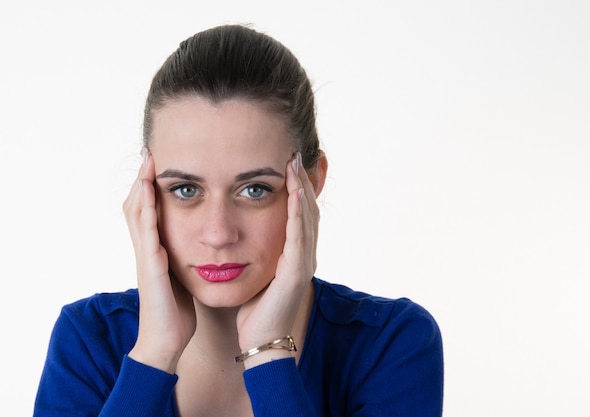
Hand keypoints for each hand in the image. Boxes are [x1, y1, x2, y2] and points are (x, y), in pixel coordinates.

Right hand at [123, 149, 195, 372]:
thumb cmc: (177, 310)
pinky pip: (146, 233)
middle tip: (150, 153)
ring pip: (136, 213)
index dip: (151, 186)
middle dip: (142, 178)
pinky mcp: (149, 267)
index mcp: (156, 250)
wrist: (167, 340)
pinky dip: (146, 210)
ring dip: (140, 186)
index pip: (150, 210)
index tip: (161, 162)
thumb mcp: (182, 276)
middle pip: (136, 205)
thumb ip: (184, 257)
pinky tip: (149, 193)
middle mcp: (147, 249)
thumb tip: (199, 243)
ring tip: (148, 162)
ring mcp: (145, 257)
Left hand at [236, 152, 318, 364]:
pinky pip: (299, 237)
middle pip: (308, 209)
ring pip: (307, 218)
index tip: (287, 162)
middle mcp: (304, 255)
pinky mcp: (297, 272)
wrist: (262, 342)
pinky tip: (295, 194)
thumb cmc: (256, 310)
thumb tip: (240, 233)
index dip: (296, 187)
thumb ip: (255, 251)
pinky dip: (298, 213)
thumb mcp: (256, 272)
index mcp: (294, 254)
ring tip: (296, 164)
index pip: (299, 213)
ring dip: (302, 189)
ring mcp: (303, 263)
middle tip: (296, 154)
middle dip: (302, 180)